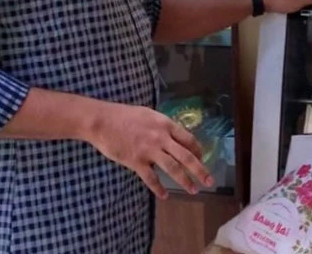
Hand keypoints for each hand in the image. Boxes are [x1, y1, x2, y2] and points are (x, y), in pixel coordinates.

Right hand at [87, 103, 212, 198]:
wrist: (102, 121)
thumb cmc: (124, 116)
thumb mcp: (149, 115)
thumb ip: (162, 127)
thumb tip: (174, 137)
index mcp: (166, 124)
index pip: (189, 140)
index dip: (198, 151)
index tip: (202, 159)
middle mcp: (161, 138)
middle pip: (186, 156)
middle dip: (200, 170)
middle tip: (210, 181)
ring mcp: (149, 150)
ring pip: (173, 169)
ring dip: (185, 181)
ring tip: (193, 190)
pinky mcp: (136, 161)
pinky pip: (151, 178)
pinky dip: (159, 189)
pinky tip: (164, 196)